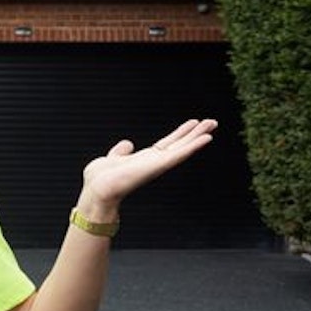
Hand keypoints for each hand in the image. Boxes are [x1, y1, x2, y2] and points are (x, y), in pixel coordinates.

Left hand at [78, 119, 217, 216]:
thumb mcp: (112, 159)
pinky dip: (194, 146)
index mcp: (145, 159)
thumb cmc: (101, 179)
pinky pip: (180, 154)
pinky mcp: (158, 165)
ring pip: (183, 147)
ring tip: (212, 124)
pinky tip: (206, 138)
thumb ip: (121, 152)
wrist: (97, 190)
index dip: (181, 133)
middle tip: (212, 121)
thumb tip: (127, 143)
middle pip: (180, 144)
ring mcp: (158, 164)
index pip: (168, 143)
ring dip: (198, 136)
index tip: (193, 122)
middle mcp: (155, 162)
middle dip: (195, 133)